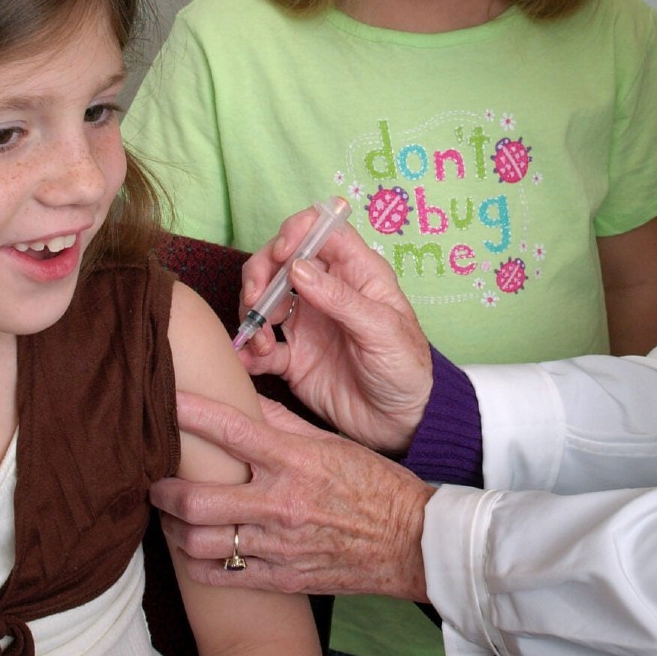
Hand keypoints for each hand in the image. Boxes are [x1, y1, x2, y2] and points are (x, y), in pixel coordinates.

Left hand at [154, 392, 433, 598]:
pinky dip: (197, 565)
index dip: (188, 413)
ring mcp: (279, 546)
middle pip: (198, 499)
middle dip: (163, 489)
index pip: (229, 430)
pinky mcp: (282, 578)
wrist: (411, 542)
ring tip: (170, 516)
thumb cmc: (374, 486)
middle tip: (152, 479)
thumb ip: (284, 423)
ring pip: (201, 542)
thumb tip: (243, 398)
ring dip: (174, 529)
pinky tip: (194, 551)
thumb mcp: (333, 443)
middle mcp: (282, 503)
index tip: (163, 401)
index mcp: (296, 461)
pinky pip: (222, 577)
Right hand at [235, 212, 432, 453]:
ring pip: (264, 297)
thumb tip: (298, 268)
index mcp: (357, 273)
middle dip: (261, 272)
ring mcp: (307, 323)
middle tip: (256, 299)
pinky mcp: (293, 357)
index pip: (322, 230)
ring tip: (263, 340)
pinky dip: (250, 349)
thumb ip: (341, 299)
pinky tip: (253, 360)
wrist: (400, 424)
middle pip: (282, 259)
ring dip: (252, 311)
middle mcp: (327, 291)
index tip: (284, 255)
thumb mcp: (383, 330)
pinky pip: (261, 345)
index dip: (297, 232)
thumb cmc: (406, 369)